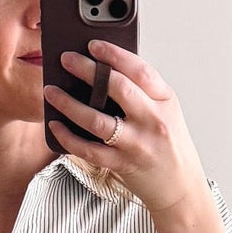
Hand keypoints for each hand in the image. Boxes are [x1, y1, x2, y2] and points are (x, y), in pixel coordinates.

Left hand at [44, 41, 211, 224]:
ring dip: (69, 104)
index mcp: (165, 100)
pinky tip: (55, 125)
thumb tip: (102, 69)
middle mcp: (152, 120)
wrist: (180, 187)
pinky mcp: (122, 165)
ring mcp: (137, 144)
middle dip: (87, 70)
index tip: (92, 44)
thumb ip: (142, 92)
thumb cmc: (169, 145)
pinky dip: (68, 137)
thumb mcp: (165, 111)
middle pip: (117, 88)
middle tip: (65, 59)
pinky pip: (88, 150)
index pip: (139, 70)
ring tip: (51, 91)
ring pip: (97, 120)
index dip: (114, 54)